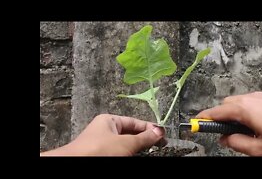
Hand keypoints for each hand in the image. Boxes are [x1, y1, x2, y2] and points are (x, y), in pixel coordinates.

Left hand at [40, 114, 165, 155]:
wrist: (76, 164)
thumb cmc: (98, 151)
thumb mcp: (126, 143)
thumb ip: (144, 138)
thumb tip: (159, 132)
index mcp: (109, 120)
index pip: (134, 122)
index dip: (149, 127)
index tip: (162, 134)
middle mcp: (105, 130)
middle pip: (130, 133)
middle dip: (145, 138)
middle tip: (160, 143)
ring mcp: (103, 144)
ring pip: (126, 144)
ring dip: (138, 147)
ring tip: (152, 149)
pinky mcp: (102, 154)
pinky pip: (120, 152)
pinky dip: (129, 153)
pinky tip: (137, 155)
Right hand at [196, 92, 261, 155]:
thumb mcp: (260, 149)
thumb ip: (237, 143)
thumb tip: (226, 139)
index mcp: (246, 109)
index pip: (217, 111)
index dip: (204, 117)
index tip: (196, 122)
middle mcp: (253, 99)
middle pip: (227, 104)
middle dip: (221, 117)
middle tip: (221, 132)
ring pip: (239, 102)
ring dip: (234, 114)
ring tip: (241, 131)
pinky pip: (251, 102)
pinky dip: (246, 112)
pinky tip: (253, 125)